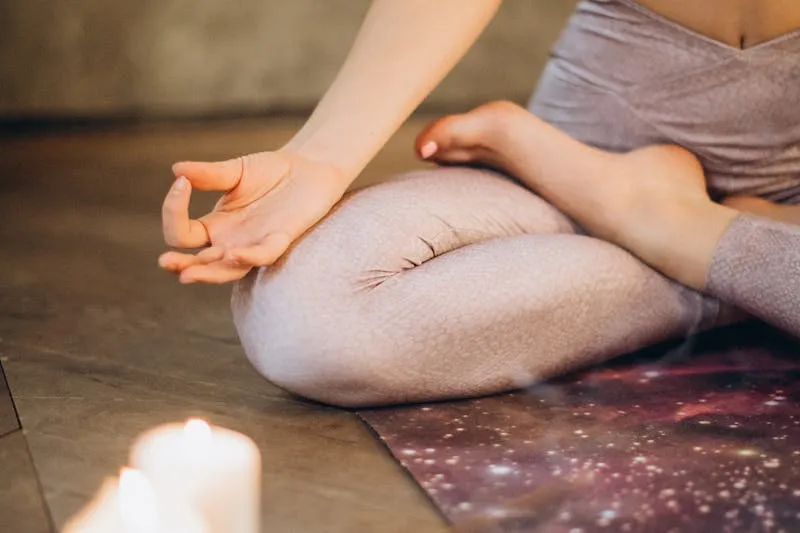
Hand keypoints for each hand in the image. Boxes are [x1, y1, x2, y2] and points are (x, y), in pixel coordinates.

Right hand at [159, 150, 346, 282]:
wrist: (309, 168)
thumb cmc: (272, 172)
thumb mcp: (235, 170)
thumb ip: (209, 174)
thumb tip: (176, 170)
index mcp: (215, 225)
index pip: (182, 233)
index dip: (173, 212)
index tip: (181, 184)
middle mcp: (230, 241)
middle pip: (199, 263)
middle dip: (181, 264)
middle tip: (166, 261)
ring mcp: (254, 244)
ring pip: (228, 269)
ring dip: (209, 272)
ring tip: (188, 273)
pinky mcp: (280, 239)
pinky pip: (264, 255)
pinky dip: (249, 257)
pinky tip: (233, 253)